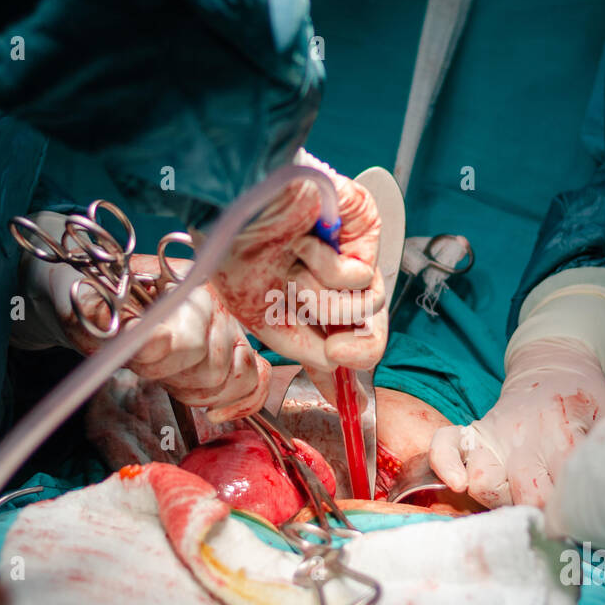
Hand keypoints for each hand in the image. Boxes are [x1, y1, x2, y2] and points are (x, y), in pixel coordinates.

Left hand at [63, 255, 271, 422]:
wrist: (102, 295)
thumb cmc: (96, 298)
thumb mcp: (87, 304)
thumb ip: (106, 315)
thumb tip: (143, 336)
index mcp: (185, 281)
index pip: (189, 339)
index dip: (158, 359)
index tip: (135, 356)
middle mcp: (219, 302)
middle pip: (211, 367)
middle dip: (171, 375)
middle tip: (142, 364)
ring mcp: (233, 327)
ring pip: (232, 379)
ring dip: (193, 389)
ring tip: (166, 377)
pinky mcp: (239, 351)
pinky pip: (257, 381)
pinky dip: (240, 401)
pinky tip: (213, 412)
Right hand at [208, 149, 387, 373]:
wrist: (235, 204)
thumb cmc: (234, 249)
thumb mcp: (260, 316)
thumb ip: (300, 346)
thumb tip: (334, 368)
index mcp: (308, 294)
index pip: (342, 335)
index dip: (349, 365)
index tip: (350, 400)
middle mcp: (332, 276)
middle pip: (371, 331)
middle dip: (356, 348)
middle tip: (336, 349)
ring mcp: (351, 251)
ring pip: (366, 307)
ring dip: (321, 299)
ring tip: (293, 272)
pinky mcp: (364, 228)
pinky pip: (361, 277)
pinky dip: (327, 270)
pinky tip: (304, 245)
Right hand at [428, 337, 604, 508]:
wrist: (554, 368)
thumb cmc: (587, 403)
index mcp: (565, 431)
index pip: (566, 486)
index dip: (576, 514)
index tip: (585, 526)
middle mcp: (525, 435)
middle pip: (526, 493)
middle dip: (542, 516)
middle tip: (556, 524)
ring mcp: (495, 434)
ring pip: (483, 482)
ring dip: (500, 502)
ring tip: (520, 508)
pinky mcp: (474, 432)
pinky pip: (444, 446)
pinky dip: (444, 465)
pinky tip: (457, 484)